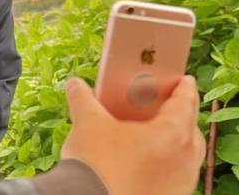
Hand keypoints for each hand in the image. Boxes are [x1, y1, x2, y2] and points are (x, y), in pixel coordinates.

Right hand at [61, 76, 204, 194]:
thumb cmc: (95, 163)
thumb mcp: (87, 122)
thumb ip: (83, 98)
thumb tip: (75, 84)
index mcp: (172, 135)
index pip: (185, 103)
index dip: (184, 88)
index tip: (184, 80)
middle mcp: (184, 160)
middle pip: (190, 131)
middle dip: (181, 116)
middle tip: (167, 106)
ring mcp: (180, 184)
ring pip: (185, 157)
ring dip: (174, 142)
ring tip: (154, 135)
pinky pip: (175, 176)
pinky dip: (166, 164)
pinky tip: (145, 162)